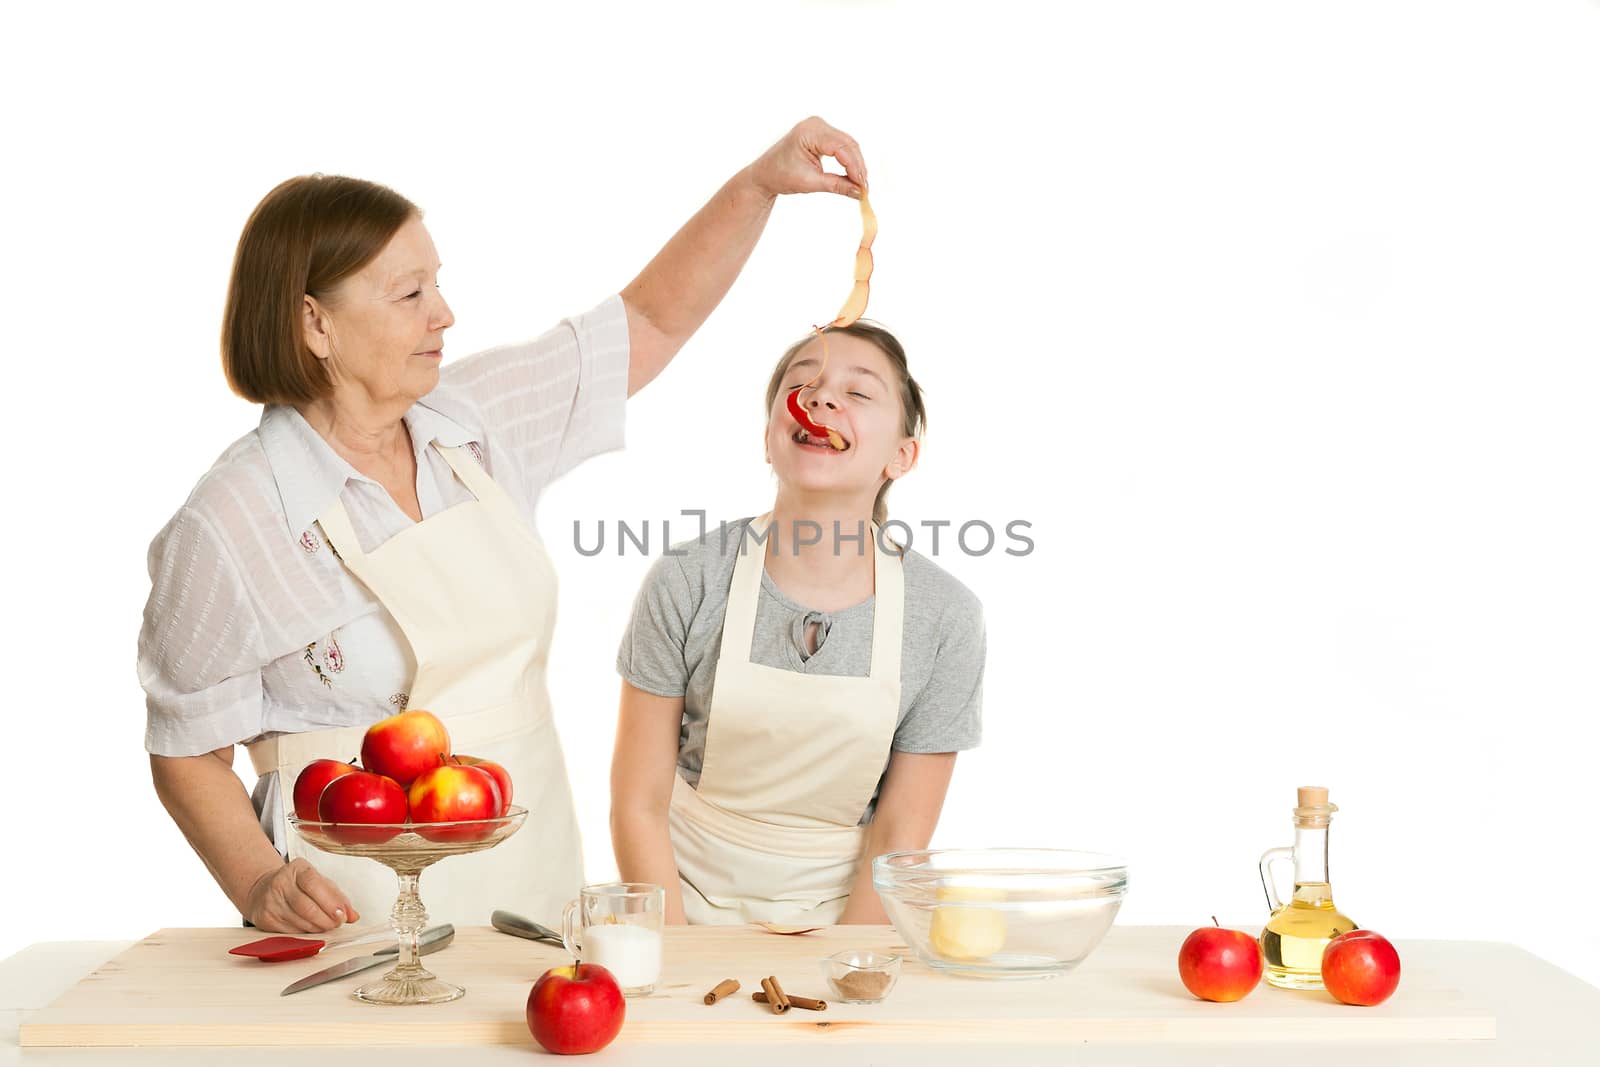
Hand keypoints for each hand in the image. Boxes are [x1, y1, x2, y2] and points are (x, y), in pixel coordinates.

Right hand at [243, 858, 359, 932]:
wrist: (263, 890)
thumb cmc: (299, 886)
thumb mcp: (320, 883)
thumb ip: (338, 897)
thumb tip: (354, 916)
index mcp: (297, 868)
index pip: (313, 883)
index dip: (330, 901)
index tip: (342, 914)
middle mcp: (280, 882)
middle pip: (306, 906)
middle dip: (326, 919)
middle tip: (337, 924)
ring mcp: (270, 901)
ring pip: (299, 921)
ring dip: (318, 928)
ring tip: (326, 927)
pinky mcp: (264, 918)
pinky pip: (289, 931)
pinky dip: (305, 934)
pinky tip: (311, 930)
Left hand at [747, 116, 868, 200]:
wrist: (765, 174)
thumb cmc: (780, 176)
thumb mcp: (810, 183)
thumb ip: (837, 186)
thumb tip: (859, 193)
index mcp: (809, 132)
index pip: (841, 147)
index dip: (855, 167)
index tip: (863, 186)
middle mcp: (816, 124)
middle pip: (847, 144)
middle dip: (857, 166)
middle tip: (864, 188)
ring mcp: (819, 127)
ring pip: (847, 144)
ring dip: (855, 164)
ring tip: (860, 184)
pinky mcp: (822, 134)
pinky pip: (841, 145)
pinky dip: (848, 160)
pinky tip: (853, 175)